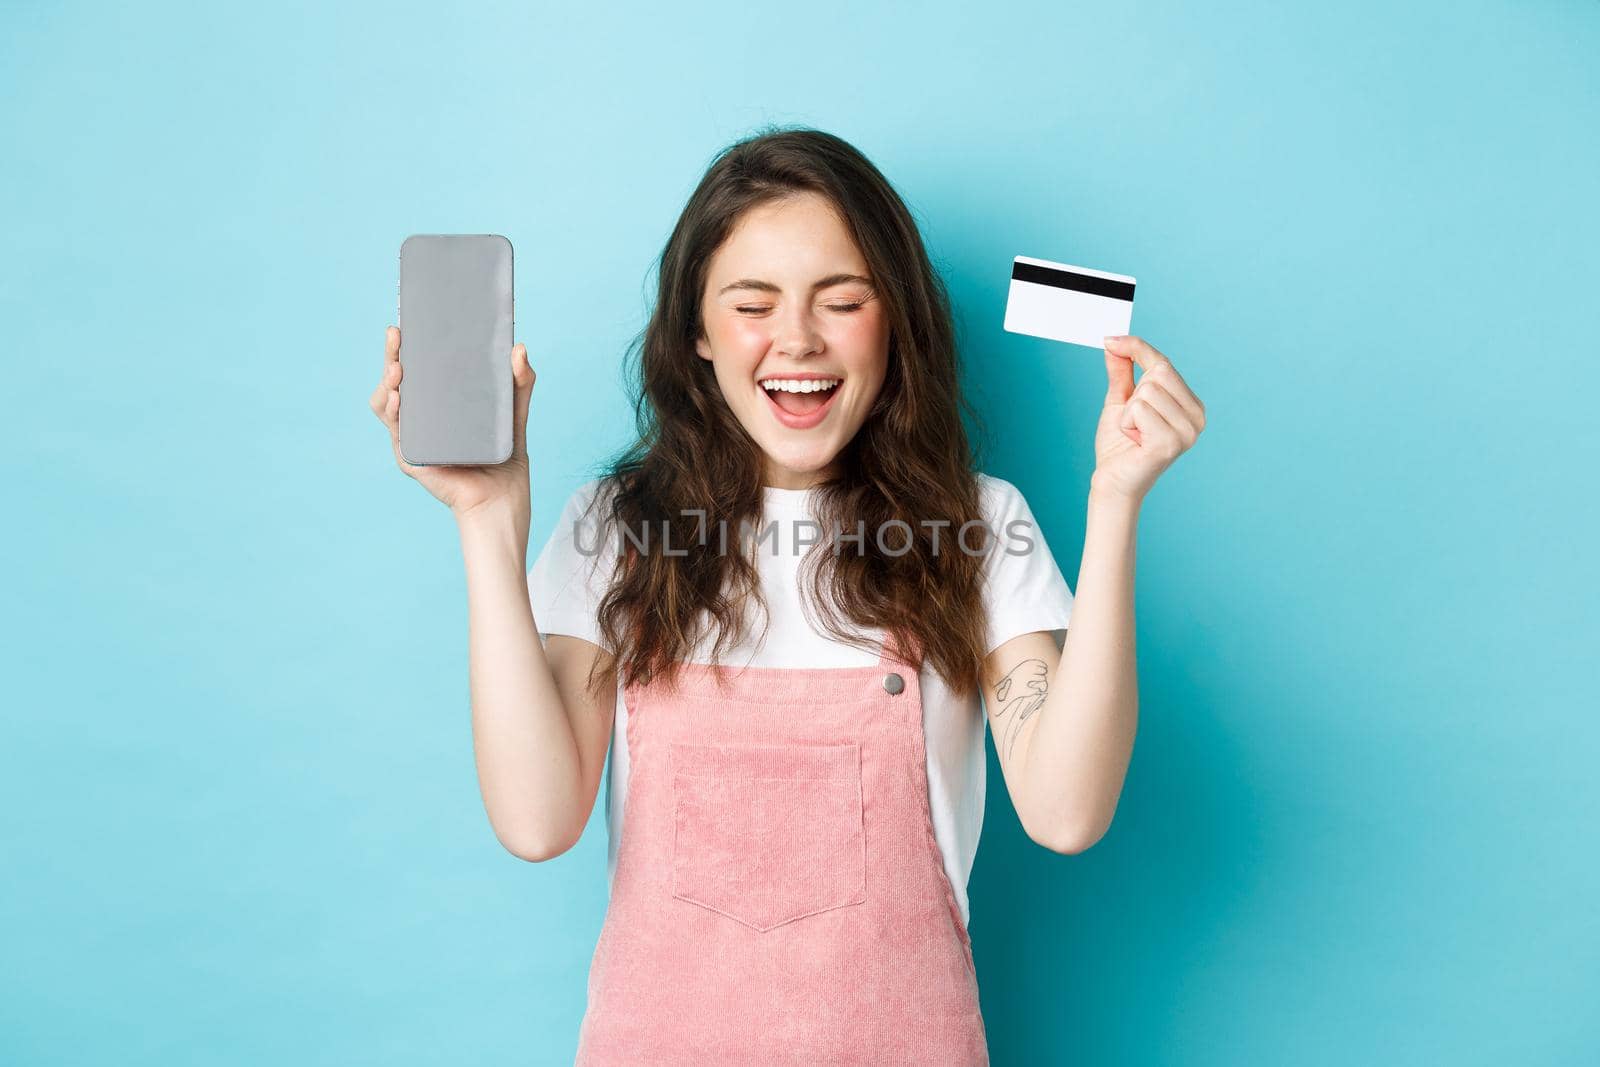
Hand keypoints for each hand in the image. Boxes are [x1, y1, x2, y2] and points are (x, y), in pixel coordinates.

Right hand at [368, 325, 535, 519]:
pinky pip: (397, 432)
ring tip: (397, 368)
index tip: (404, 326)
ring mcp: (414, 437)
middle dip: (391, 356)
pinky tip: (398, 399)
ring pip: (386, 404)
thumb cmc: (504, 457)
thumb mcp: (512, 412)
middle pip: (395, 383)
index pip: (416, 370)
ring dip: (386, 383)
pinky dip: (394, 413)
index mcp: (439, 404)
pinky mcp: (412, 457)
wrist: (503, 498)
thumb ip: (519, 383)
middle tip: (397, 336)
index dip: (404, 349)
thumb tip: (519, 348)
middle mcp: (422, 419)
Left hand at [1091, 335, 1206, 503]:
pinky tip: (1134, 442)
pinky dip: (1127, 424)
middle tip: (1132, 422)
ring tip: (1134, 434)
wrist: (1112, 483)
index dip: (1136, 348)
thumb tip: (1114, 341)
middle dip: (1133, 395)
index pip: (1164, 363)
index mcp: (1191, 406)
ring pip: (1146, 392)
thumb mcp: (1121, 402)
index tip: (1109, 340)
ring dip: (1128, 413)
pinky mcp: (1170, 443)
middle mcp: (1197, 418)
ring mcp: (1187, 432)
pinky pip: (1139, 410)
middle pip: (1158, 373)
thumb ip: (1122, 372)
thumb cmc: (1119, 446)